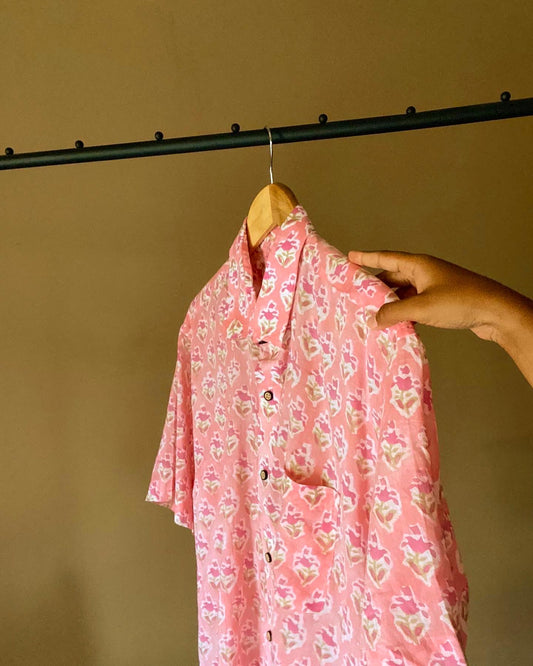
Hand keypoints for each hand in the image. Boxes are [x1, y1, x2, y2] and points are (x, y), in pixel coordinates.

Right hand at [347, 250, 509, 342]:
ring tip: (372, 315)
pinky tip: (396, 324)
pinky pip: (415, 304)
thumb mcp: (421, 307)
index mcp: (419, 265)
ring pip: (404, 293)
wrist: (495, 312)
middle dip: (376, 287)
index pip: (386, 258)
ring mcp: (434, 287)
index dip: (366, 258)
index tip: (350, 257)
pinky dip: (404, 312)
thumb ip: (393, 313)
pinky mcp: (441, 301)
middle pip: (393, 277)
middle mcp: (425, 272)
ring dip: (390, 303)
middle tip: (356, 296)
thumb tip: (373, 320)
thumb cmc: (460, 301)